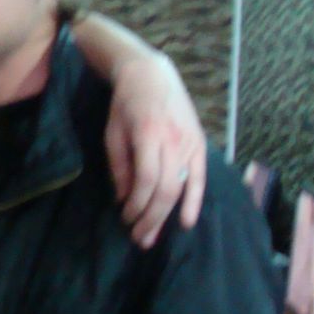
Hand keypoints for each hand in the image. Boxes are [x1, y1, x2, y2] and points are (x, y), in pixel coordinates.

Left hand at [105, 50, 205, 248]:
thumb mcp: (113, 133)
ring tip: (154, 235)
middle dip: (151, 218)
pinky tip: (186, 221)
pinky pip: (199, 178)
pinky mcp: (199, 144)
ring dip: (167, 216)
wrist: (152, 76)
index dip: (136, 204)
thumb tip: (124, 200)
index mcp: (148, 135)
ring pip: (182, 187)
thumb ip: (120, 167)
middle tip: (139, 238)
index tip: (125, 218)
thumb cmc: (126, 105)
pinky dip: (194, 201)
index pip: (146, 180)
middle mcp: (173, 140)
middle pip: (166, 189)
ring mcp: (189, 142)